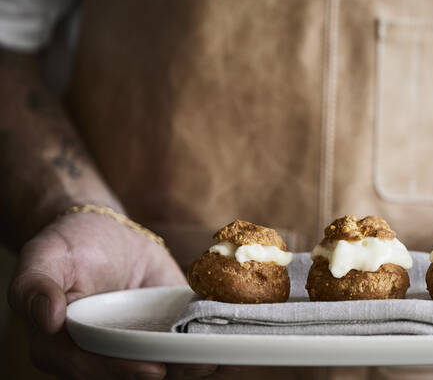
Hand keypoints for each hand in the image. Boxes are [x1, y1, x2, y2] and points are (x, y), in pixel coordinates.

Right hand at [7, 211, 215, 378]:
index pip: (93, 368)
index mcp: (64, 346)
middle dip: (172, 371)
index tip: (154, 369)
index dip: (122, 371)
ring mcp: (136, 345)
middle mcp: (102, 353)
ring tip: (225, 358)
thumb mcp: (44, 256)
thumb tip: (46, 319)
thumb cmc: (68, 245)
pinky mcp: (163, 332)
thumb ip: (35, 286)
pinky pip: (184, 345)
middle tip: (204, 364)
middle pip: (135, 372)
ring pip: (166, 364)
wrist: (102, 231)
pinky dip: (207, 345)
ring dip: (194, 365)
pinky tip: (233, 345)